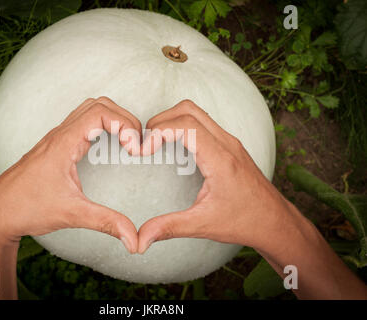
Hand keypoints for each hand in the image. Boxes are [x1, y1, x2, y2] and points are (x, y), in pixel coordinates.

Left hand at [0, 97, 141, 252]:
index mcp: (64, 143)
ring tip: (126, 141)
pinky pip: (81, 123)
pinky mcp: (55, 146)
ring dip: (112, 118)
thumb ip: (106, 223)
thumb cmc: (26, 209)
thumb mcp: (72, 214)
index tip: (134, 148)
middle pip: (98, 104)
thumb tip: (134, 240)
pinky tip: (107, 146)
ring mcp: (56, 138)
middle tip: (136, 143)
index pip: (100, 112)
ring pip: (89, 109)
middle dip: (124, 118)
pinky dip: (101, 126)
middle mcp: (59, 134)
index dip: (125, 124)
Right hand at [137, 99, 300, 253]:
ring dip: (172, 120)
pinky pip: (204, 124)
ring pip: (197, 113)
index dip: (158, 131)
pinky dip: (183, 127)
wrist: (275, 221)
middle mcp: (226, 144)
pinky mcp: (230, 146)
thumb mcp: (204, 225)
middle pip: (188, 109)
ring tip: (156, 143)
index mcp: (220, 159)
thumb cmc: (245, 221)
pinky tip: (174, 148)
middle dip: (160, 120)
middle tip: (145, 142)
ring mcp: (230, 142)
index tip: (143, 151)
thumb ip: (170, 227)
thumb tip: (141, 238)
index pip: (185, 125)